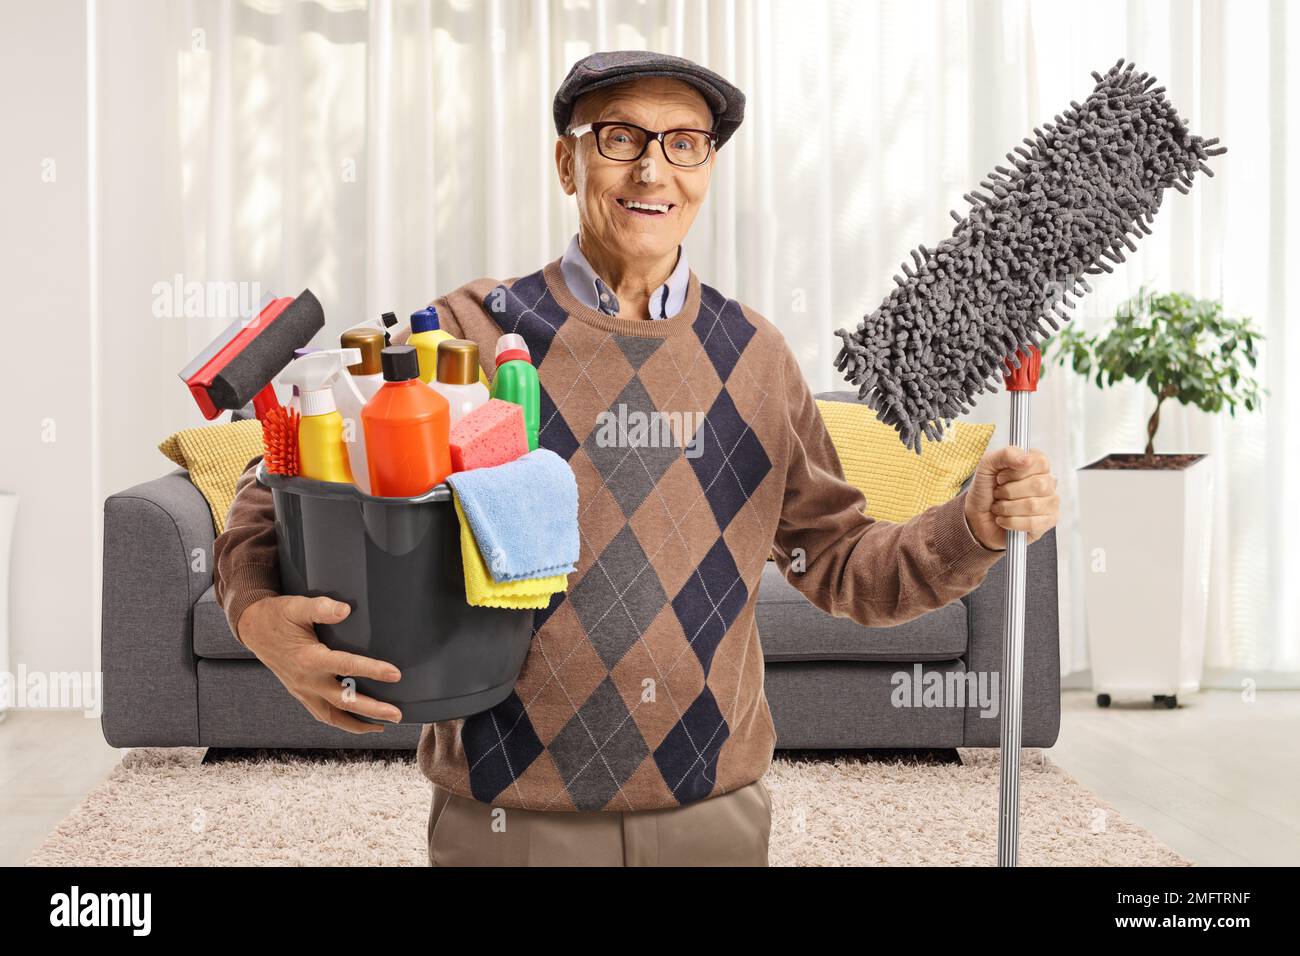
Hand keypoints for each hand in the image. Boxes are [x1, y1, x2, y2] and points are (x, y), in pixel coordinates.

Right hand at [236, 595, 403, 732]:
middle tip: (398, 714)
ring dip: (357, 724)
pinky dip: (340, 721)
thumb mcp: (297, 606)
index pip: (346, 666)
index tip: (396, 675)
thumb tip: (346, 610)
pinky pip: (321, 714)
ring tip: (382, 725)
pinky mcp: (300, 693)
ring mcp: (302, 690)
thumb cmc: (278, 615)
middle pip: (343, 701)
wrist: (252, 628)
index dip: (372, 670)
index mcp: (308, 658)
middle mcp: (306, 680)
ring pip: (332, 716)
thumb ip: (322, 608)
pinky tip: (357, 722)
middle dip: (372, 710)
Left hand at [964, 446, 1058, 549]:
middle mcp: (1047, 482)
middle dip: (1009, 491)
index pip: (1040, 462)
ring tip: (999, 507)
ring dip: (1007, 508)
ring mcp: (1050, 503)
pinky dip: (1011, 522)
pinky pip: (1033, 523)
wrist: (977, 515)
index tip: (1000, 477)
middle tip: (998, 493)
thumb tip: (1026, 459)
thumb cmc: (985, 489)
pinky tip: (1003, 519)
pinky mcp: (1048, 522)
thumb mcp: (987, 465)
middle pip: (1038, 485)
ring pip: (1033, 505)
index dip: (1016, 472)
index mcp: (1036, 465)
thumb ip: (1006, 454)